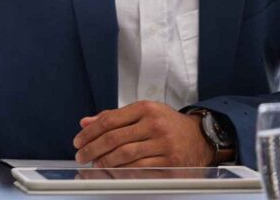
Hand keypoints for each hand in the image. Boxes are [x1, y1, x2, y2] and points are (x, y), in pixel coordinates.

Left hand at [72, 101, 214, 166]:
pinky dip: (122, 171)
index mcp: (145, 108)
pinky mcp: (171, 162)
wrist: (201, 137)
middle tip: (81, 156)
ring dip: (105, 162)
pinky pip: (140, 168)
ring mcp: (164, 144)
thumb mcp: (142, 113)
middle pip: (114, 138)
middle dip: (92, 149)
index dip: (90, 132)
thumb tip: (84, 123)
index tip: (78, 141)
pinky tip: (112, 171)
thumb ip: (113, 117)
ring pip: (125, 155)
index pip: (109, 120)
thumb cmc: (167, 124)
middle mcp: (154, 124)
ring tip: (95, 164)